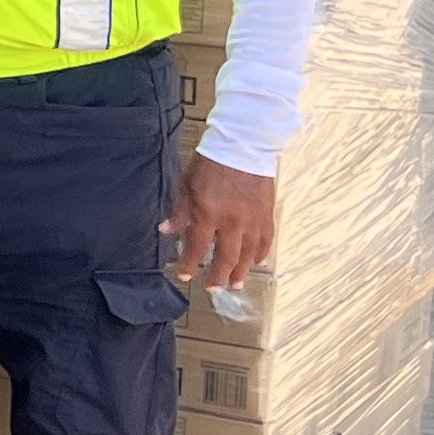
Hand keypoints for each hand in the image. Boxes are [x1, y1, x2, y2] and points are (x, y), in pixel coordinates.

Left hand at [164, 153, 275, 296]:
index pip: (197, 247)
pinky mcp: (267, 215)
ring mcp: (252, 220)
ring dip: (241, 271)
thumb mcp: (187, 185)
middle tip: (213, 289)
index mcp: (208, 214)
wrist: (244, 145)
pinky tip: (256, 262)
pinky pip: (265, 241)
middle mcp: (232, 222)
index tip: (186, 275)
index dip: (190, 264)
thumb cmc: (210, 163)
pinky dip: (261, 254)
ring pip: (248, 254)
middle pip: (225, 257)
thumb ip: (180, 212)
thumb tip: (166, 231)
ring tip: (236, 285)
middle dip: (218, 276)